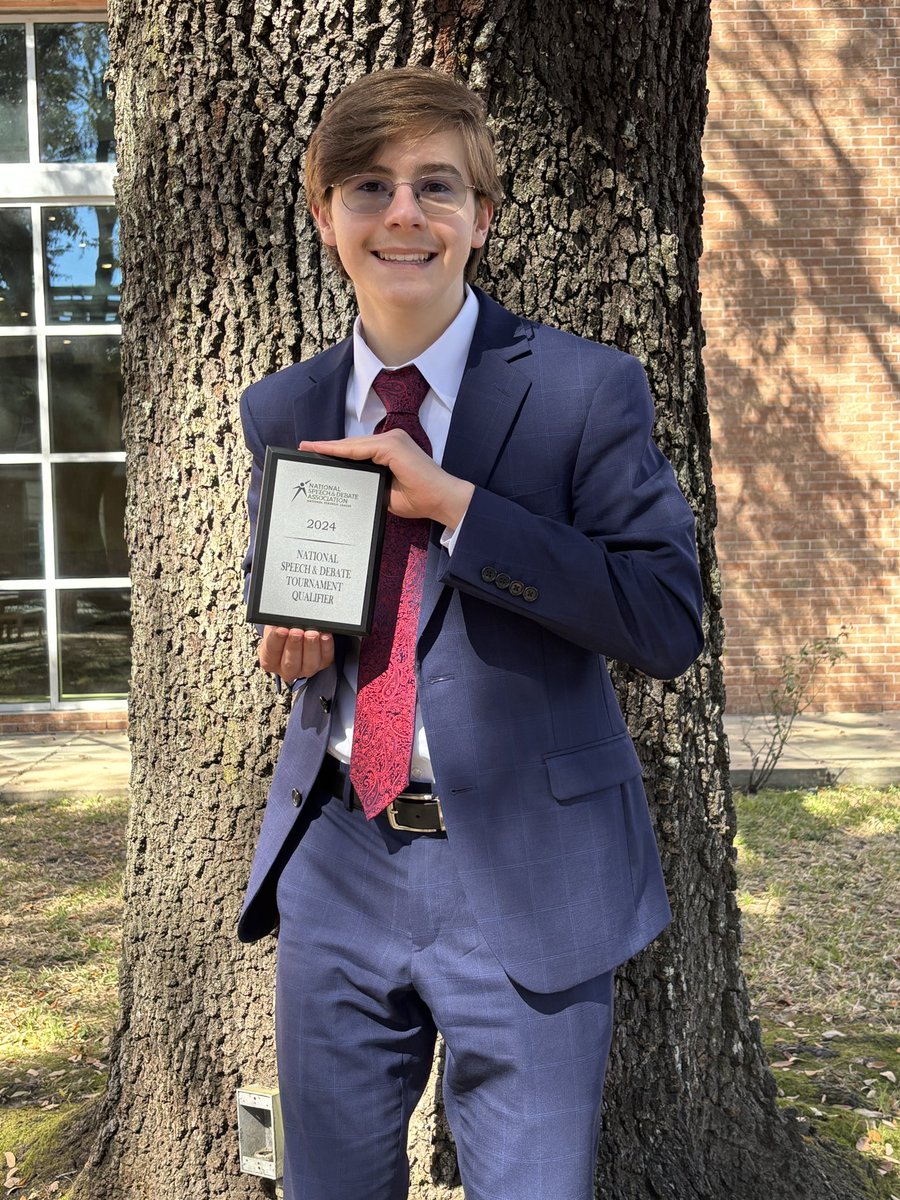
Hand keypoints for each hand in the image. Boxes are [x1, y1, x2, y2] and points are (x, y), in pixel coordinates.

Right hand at [258, 625, 333, 682]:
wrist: (295, 630)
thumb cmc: (283, 628)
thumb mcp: (275, 624)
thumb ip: (276, 623)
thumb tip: (281, 618)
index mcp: (270, 660)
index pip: (271, 653)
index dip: (276, 640)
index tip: (281, 629)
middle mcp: (287, 669)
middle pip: (290, 663)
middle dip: (294, 645)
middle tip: (297, 631)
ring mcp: (305, 669)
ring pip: (309, 664)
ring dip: (311, 647)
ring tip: (312, 633)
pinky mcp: (322, 664)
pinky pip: (326, 658)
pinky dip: (326, 646)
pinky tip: (325, 635)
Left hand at [301, 430, 473, 528]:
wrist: (443, 500)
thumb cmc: (421, 499)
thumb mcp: (386, 492)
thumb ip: (370, 483)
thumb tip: (349, 486)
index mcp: (392, 450)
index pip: (358, 450)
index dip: (336, 452)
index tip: (315, 454)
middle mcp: (392, 440)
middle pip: (353, 445)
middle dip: (328, 448)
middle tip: (305, 449)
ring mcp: (393, 440)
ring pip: (354, 444)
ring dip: (330, 448)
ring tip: (308, 449)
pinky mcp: (393, 445)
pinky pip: (361, 448)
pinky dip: (342, 450)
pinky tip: (324, 451)